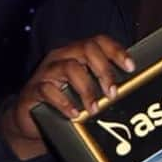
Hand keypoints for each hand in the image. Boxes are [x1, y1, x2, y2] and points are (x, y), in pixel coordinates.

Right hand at [0, 35, 134, 159]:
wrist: (30, 119)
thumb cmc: (63, 101)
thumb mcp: (84, 89)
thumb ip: (102, 84)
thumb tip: (132, 88)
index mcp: (76, 53)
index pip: (98, 41)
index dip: (116, 51)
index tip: (130, 67)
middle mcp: (61, 57)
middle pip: (86, 49)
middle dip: (104, 70)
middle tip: (113, 93)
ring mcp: (46, 72)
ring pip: (70, 68)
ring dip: (87, 89)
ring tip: (95, 108)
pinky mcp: (33, 90)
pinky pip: (49, 90)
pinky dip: (65, 103)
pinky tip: (75, 114)